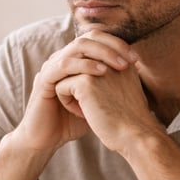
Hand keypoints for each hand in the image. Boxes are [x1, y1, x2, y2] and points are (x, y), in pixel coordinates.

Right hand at [8, 31, 137, 152]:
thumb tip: (135, 78)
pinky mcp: (44, 80)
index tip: (136, 59)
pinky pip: (64, 65)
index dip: (117, 44)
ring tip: (121, 66)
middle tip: (131, 60)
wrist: (46, 141)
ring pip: (77, 46)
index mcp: (73, 61)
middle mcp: (62, 59)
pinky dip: (84, 66)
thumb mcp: (97, 101)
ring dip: (102, 53)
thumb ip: (109, 86)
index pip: (97, 39)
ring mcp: (51, 67)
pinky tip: (101, 72)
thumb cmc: (72, 122)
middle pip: (89, 37)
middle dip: (113, 46)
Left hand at [54, 58, 161, 155]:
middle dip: (77, 83)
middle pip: (77, 65)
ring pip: (66, 74)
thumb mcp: (124, 91)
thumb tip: (92, 76)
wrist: (137, 136)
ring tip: (86, 108)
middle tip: (90, 104)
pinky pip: (61, 86)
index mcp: (121, 58)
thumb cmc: (131, 120)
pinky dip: (67, 102)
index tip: (101, 100)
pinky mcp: (85, 82)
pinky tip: (83, 114)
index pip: (90, 60)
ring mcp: (97, 68)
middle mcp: (110, 58)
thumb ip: (111, 77)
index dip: (89, 81)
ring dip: (71, 93)